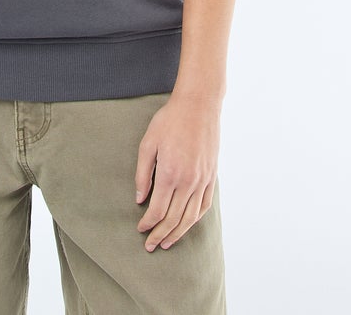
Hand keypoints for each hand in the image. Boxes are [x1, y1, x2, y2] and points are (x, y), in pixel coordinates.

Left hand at [134, 91, 220, 250]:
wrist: (198, 105)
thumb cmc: (170, 121)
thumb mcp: (148, 143)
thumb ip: (143, 174)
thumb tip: (140, 199)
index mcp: (170, 173)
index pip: (157, 210)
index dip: (148, 224)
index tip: (140, 230)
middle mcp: (188, 181)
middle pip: (173, 219)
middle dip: (160, 235)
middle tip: (150, 245)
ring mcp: (202, 180)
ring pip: (190, 217)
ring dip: (177, 233)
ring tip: (167, 242)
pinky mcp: (211, 176)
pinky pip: (204, 206)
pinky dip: (194, 220)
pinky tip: (186, 225)